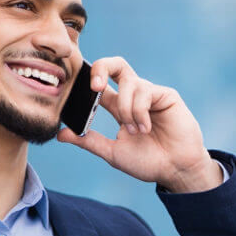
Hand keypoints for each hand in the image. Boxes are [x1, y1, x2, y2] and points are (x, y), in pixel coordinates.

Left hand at [56, 56, 223, 192]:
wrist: (175, 170)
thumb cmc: (148, 162)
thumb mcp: (112, 152)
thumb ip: (88, 141)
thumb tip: (60, 134)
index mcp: (120, 107)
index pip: (100, 84)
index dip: (87, 83)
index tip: (76, 95)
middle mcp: (134, 96)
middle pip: (115, 65)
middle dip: (101, 68)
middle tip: (95, 87)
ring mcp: (151, 94)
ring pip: (129, 83)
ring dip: (127, 109)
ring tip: (135, 131)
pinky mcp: (166, 95)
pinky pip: (144, 91)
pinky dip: (139, 111)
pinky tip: (146, 128)